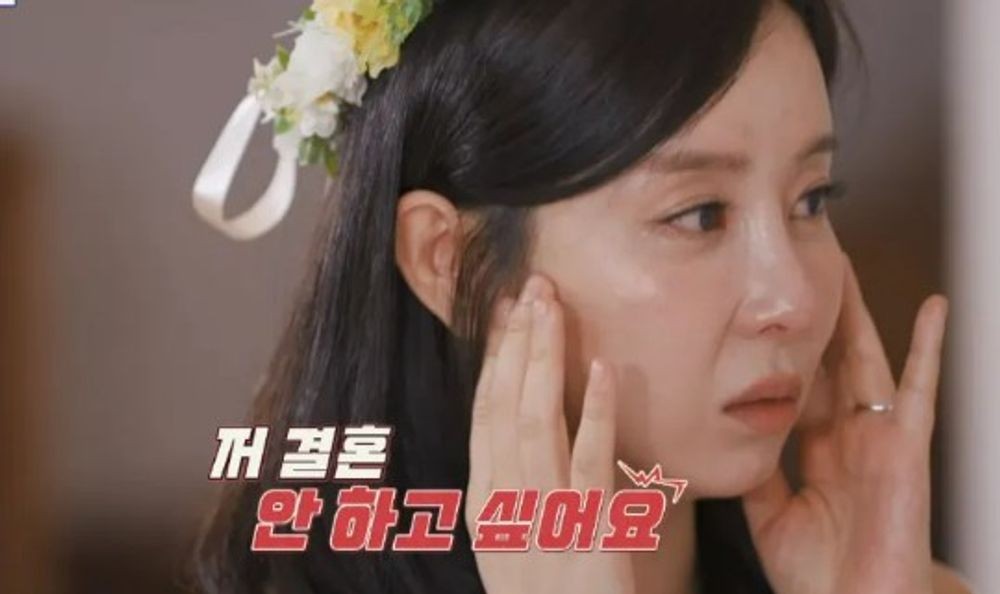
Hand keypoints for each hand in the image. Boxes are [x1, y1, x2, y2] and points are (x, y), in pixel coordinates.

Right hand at [465, 274, 634, 593]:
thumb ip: (512, 490)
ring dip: (543, 359)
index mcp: (484, 504)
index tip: (504, 314)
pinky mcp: (587, 534)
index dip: (493, 360)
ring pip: (534, 422)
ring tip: (552, 307)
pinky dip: (592, 412)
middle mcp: (503, 504)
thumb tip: (519, 431)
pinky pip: (588, 463)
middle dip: (515, 343)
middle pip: (503, 406)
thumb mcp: (512, 544)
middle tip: (530, 287)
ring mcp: (542, 517)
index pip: (483, 415)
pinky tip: (600, 369)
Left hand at [743, 252, 948, 593]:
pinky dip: (930, 347)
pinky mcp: (909, 447)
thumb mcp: (769, 513)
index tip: (758, 312)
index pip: (797, 384)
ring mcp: (880, 437)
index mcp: (815, 451)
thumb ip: (757, 469)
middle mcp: (848, 436)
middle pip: (829, 361)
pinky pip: (921, 389)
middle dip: (815, 317)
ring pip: (866, 360)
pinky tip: (936, 307)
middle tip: (799, 268)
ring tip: (844, 264)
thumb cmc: (819, 574)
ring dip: (857, 313)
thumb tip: (727, 431)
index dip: (780, 349)